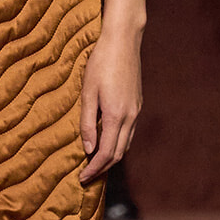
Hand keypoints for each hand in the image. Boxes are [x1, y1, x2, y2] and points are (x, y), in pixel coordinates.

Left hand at [78, 29, 142, 184]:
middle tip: (87, 177)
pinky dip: (118, 144)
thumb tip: (88, 149)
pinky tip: (107, 142)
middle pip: (118, 153)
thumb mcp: (88, 92)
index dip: (93, 169)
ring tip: (95, 163)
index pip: (105, 153)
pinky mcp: (137, 104)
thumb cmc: (101, 63)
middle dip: (102, 168)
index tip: (82, 178)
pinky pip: (129, 132)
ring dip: (111, 157)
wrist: (123, 41)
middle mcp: (130, 117)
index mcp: (116, 115)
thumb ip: (88, 122)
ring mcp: (136, 111)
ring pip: (125, 144)